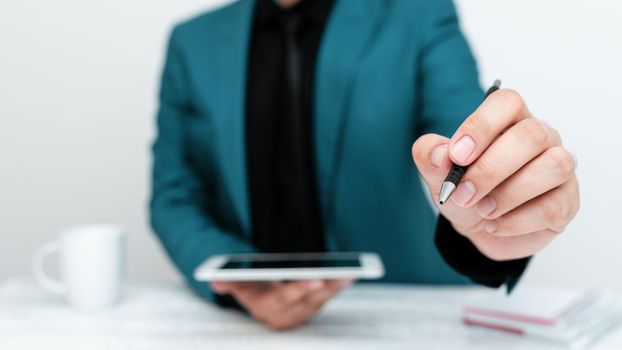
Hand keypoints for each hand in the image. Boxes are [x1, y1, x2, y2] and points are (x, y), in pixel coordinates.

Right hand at [211, 279, 352, 329]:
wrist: (262, 303)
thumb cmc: (251, 288)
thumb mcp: (237, 285)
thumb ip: (227, 281)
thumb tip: (216, 280)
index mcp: (269, 307)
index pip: (286, 298)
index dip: (301, 288)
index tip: (316, 279)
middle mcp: (289, 313)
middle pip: (310, 299)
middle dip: (327, 287)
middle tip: (342, 274)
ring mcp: (303, 310)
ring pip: (323, 299)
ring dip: (337, 286)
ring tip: (351, 272)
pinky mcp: (314, 305)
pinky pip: (329, 296)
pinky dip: (339, 286)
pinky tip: (351, 274)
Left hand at [412, 89, 578, 260]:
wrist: (479, 228)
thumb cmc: (465, 190)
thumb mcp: (438, 174)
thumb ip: (431, 157)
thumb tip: (439, 154)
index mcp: (509, 120)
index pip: (507, 102)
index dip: (481, 126)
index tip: (456, 155)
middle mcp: (541, 137)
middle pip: (531, 135)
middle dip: (490, 169)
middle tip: (462, 193)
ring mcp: (559, 168)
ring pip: (553, 166)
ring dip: (509, 194)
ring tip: (482, 210)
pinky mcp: (567, 202)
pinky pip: (553, 207)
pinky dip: (517, 221)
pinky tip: (496, 224)